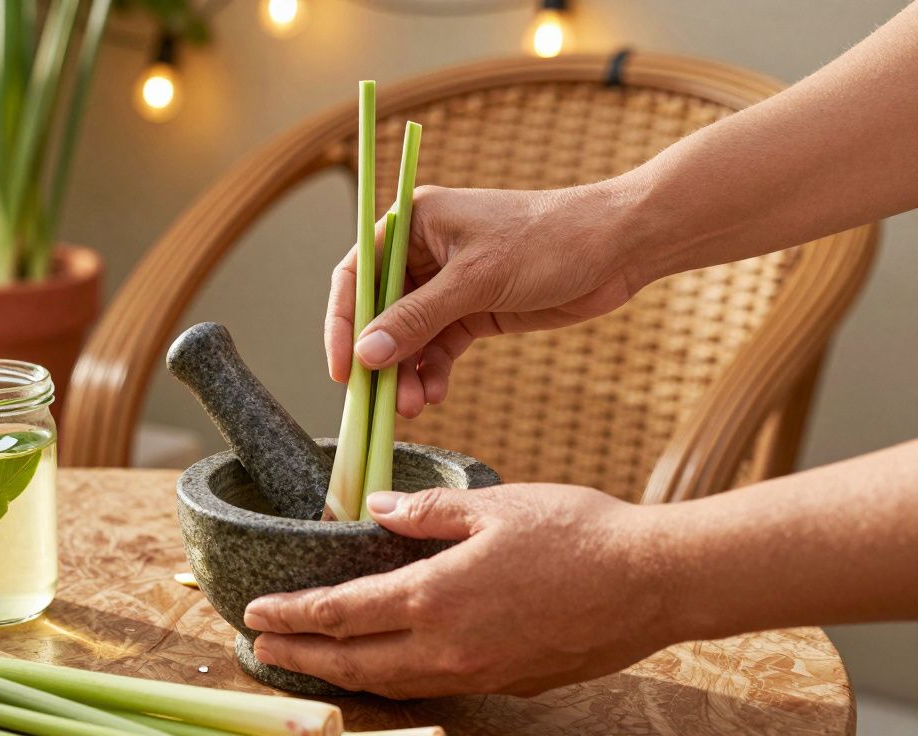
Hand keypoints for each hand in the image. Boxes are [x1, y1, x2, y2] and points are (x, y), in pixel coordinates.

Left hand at [243, 485, 674, 697]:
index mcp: (436, 595)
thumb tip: (375, 509)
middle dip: (298, 656)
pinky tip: (383, 668)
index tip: (252, 613)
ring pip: (390, 683)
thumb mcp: (493, 505)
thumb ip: (426, 512)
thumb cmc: (577, 532)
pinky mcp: (507, 683)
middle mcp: (448, 646)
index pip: (340, 613)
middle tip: (257, 648)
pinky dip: (391, 681)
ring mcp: (478, 672)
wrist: (653, 582)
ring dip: (340, 674)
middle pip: (352, 660)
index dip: (291, 615)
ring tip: (306, 662)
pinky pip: (431, 688)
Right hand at [324, 183, 641, 416]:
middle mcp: (423, 252)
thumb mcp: (476, 281)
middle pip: (379, 312)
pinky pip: (438, 347)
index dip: (342, 322)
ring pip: (409, 337)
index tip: (342, 369)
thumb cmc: (548, 240)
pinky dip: (433, 372)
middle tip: (382, 399)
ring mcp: (448, 284)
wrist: (618, 246)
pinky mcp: (474, 311)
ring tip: (414, 406)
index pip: (356, 275)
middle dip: (380, 358)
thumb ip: (417, 319)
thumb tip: (366, 354)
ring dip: (406, 373)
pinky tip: (435, 394)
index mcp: (413, 223)